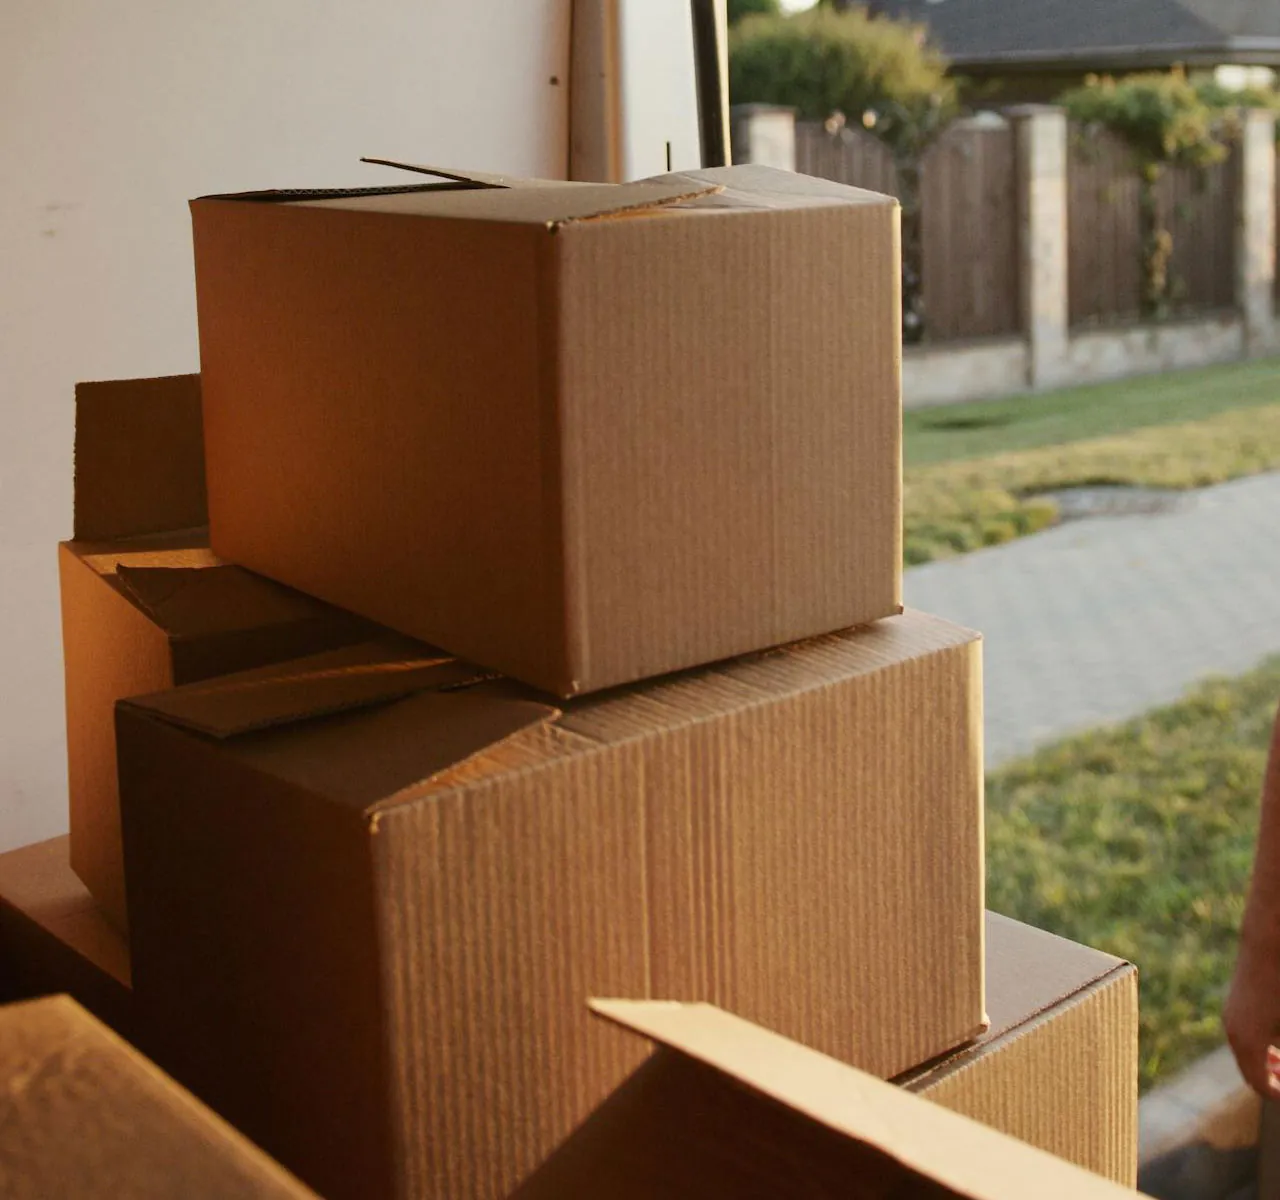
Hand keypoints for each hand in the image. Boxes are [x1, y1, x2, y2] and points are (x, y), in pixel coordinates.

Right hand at [1225, 935, 1279, 1096]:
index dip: (1277, 1095)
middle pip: (1249, 1074)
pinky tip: (1275, 1048)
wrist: (1266, 943)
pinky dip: (1258, 1051)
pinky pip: (1242, 1041)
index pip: (1260, 1085)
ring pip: (1244, 1057)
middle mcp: (1234, 1032)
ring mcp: (1231, 1018)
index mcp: (1249, 1041)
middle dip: (1271, 1083)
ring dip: (1264, 1067)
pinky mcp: (1233, 1007)